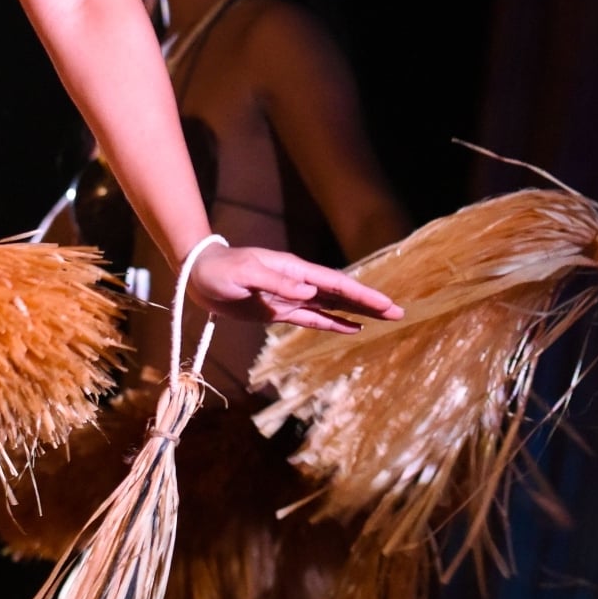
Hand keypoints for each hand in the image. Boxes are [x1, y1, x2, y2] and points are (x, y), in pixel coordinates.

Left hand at [183, 242, 402, 334]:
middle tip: (398, 312)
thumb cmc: (220, 269)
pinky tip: (353, 329)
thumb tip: (310, 291)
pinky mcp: (281, 312)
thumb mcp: (245, 273)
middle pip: (341, 294)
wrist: (198, 275)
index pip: (335, 284)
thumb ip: (276, 283)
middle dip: (369, 303)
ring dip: (358, 313)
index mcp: (295, 270)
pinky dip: (335, 324)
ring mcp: (292, 297)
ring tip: (384, 320)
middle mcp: (299, 283)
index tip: (385, 303)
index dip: (361, 294)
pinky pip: (314, 319)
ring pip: (333, 307)